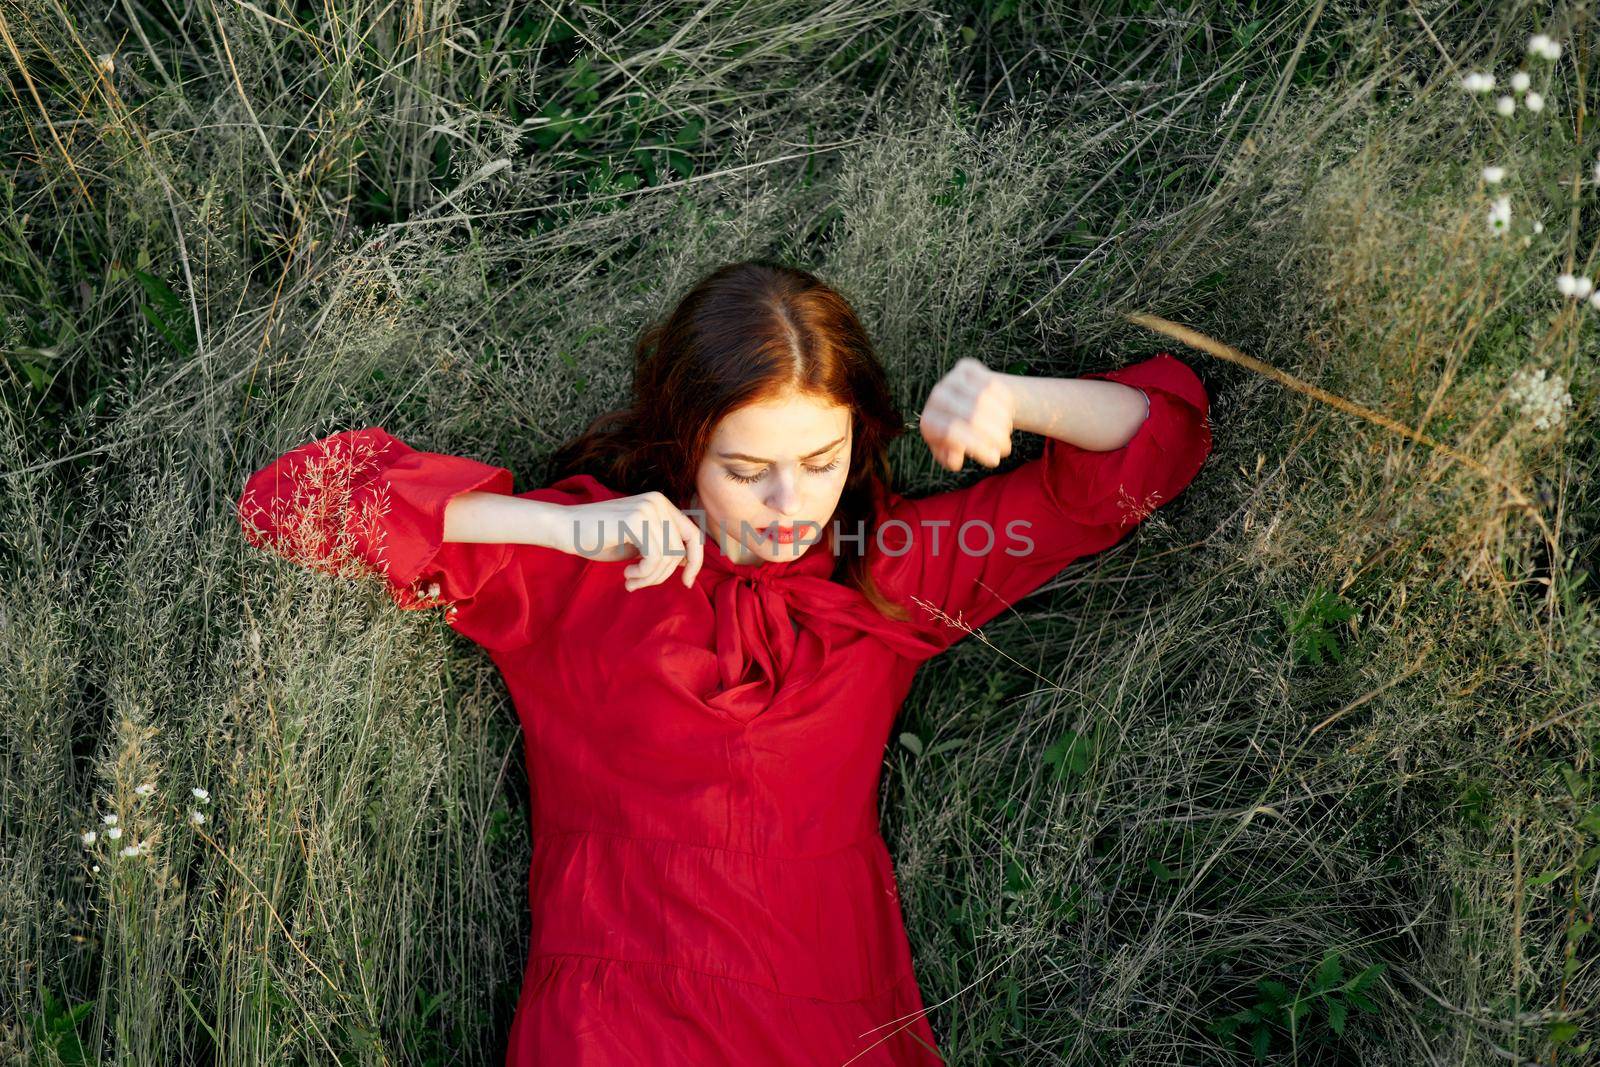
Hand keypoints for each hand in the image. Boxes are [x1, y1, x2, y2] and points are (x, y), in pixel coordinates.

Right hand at [562, 492, 705, 590]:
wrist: (565, 528)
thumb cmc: (599, 538)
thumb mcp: (638, 543)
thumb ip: (662, 547)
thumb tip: (689, 562)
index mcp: (661, 504)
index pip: (693, 534)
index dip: (695, 561)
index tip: (687, 582)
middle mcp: (658, 501)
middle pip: (681, 549)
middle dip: (663, 574)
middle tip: (639, 583)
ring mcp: (648, 508)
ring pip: (669, 556)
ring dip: (651, 577)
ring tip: (632, 580)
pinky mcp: (636, 520)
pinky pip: (655, 557)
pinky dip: (644, 573)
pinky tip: (628, 574)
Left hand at [918, 357, 1016, 471]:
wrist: (963, 405)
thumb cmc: (957, 435)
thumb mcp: (951, 452)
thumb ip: (951, 459)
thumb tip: (957, 459)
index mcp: (929, 421)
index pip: (952, 432)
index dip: (977, 447)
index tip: (994, 460)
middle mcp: (936, 397)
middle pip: (970, 414)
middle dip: (994, 435)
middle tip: (1006, 448)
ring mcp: (950, 379)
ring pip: (984, 397)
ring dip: (1002, 418)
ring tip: (1007, 432)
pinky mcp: (966, 367)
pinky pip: (991, 382)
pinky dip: (1004, 401)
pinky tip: (1009, 413)